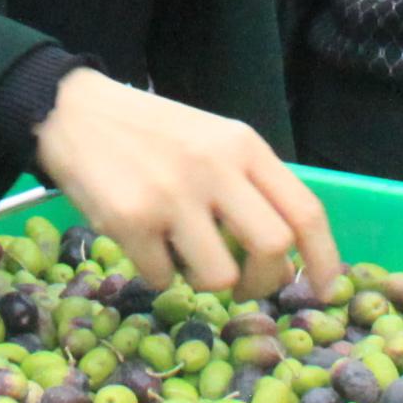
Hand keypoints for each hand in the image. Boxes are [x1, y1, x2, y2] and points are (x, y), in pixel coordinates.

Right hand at [30, 70, 338, 299]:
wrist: (75, 111)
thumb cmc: (152, 134)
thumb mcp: (212, 141)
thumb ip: (250, 187)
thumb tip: (285, 261)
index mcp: (243, 146)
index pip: (304, 210)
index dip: (325, 259)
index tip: (328, 291)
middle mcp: (214, 167)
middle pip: (273, 247)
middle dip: (264, 281)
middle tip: (245, 286)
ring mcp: (172, 194)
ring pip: (219, 276)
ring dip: (207, 283)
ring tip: (185, 258)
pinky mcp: (131, 219)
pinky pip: (164, 278)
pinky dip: (160, 275)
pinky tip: (146, 245)